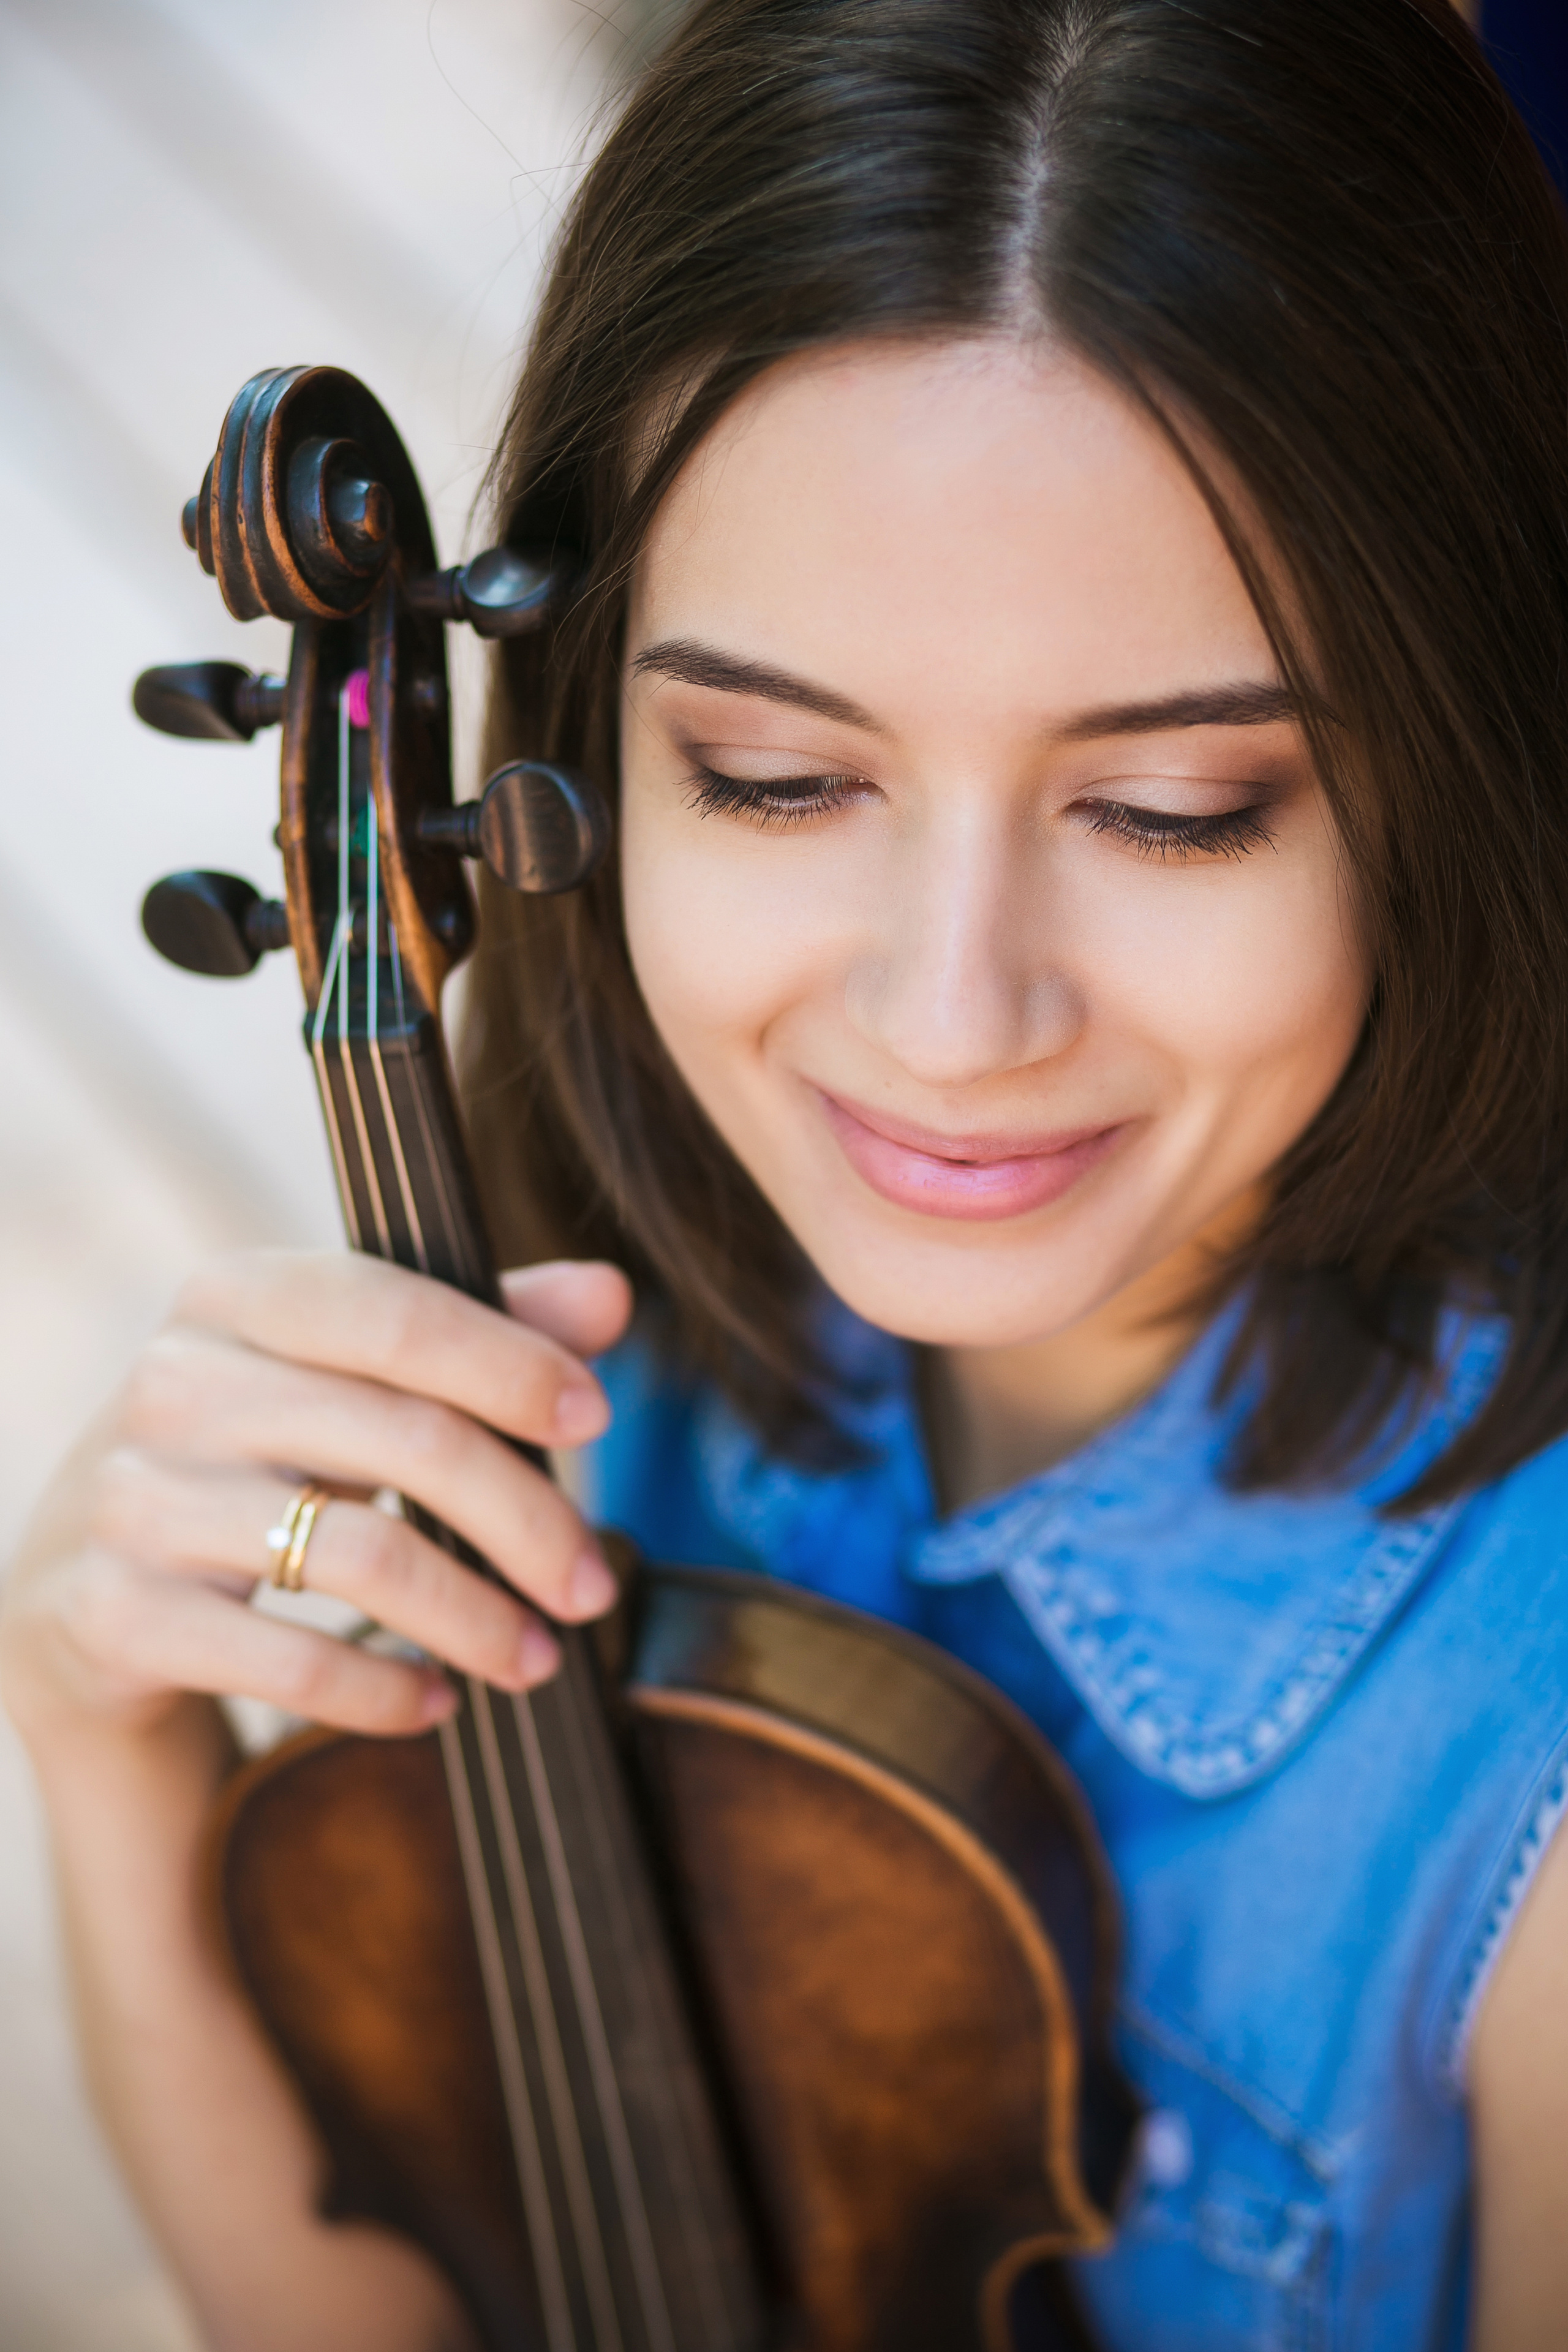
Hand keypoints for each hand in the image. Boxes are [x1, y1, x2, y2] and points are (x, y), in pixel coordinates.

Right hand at [1, 1251, 632, 1748]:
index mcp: (236, 1296)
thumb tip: (611, 1293)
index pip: (397, 1311)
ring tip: (536, 1657)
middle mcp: (176, 1382)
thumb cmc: (254, 1455)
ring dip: (475, 1620)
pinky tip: (435, 1701)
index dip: (509, 1363)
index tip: (596, 1420)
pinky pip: (290, 1659)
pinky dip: (385, 1691)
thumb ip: (475, 1329)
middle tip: (592, 1588)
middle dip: (527, 1523)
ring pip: (360, 1557)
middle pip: (408, 1440)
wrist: (80, 1588)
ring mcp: (136, 1500)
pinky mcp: (117, 1612)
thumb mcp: (346, 1378)